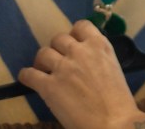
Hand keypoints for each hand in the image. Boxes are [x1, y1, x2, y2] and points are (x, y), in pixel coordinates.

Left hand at [18, 20, 144, 128]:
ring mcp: (63, 67)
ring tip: (44, 72)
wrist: (112, 123)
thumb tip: (85, 61)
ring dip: (43, 62)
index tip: (73, 45)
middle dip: (58, 50)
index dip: (75, 35)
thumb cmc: (118, 102)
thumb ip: (97, 59)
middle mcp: (79, 51)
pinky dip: (27, 76)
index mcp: (99, 46)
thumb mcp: (113, 69)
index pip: (81, 26)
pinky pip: (29, 74)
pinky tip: (29, 79)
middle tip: (59, 62)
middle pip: (59, 39)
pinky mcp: (48, 86)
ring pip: (43, 53)